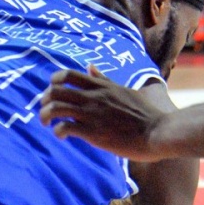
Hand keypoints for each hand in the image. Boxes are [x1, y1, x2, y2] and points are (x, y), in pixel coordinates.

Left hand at [41, 66, 168, 158]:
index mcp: (101, 87)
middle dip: (44, 100)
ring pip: (55, 108)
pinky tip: (62, 137)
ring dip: (45, 116)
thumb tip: (90, 67)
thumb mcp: (124, 90)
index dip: (54, 81)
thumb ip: (105, 80)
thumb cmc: (145, 114)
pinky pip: (65, 127)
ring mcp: (92, 114)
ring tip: (48, 124)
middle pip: (56, 91)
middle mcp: (93, 98)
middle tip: (46, 110)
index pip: (68, 75)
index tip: (53, 90)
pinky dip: (58, 131)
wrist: (158, 132)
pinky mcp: (93, 133)